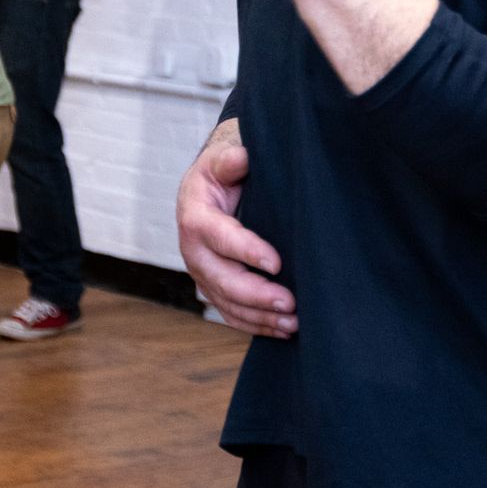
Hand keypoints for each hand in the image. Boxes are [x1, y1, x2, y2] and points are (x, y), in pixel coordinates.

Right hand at [175, 123, 296, 338]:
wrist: (208, 191)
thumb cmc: (220, 174)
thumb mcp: (222, 160)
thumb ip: (230, 160)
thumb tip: (241, 157)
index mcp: (195, 218)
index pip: (221, 238)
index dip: (247, 251)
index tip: (277, 263)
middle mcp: (194, 251)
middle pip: (223, 280)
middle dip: (257, 295)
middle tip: (290, 302)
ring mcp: (203, 274)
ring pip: (228, 303)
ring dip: (259, 317)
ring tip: (292, 323)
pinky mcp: (214, 288)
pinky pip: (231, 313)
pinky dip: (255, 325)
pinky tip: (280, 330)